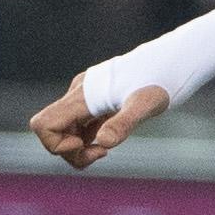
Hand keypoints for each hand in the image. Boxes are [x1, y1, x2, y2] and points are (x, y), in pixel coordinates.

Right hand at [30, 74, 168, 168]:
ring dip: (78, 149)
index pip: (43, 124)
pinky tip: (109, 140)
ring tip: (106, 150)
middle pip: (51, 133)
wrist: (170, 61)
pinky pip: (78, 127)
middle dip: (70, 152)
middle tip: (102, 154)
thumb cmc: (160, 79)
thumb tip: (103, 143)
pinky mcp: (95, 103)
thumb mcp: (146, 104)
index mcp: (83, 96)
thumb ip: (124, 123)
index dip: (55, 144)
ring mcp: (84, 99)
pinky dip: (87, 141)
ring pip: (64, 132)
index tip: (85, 145)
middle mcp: (78, 96)